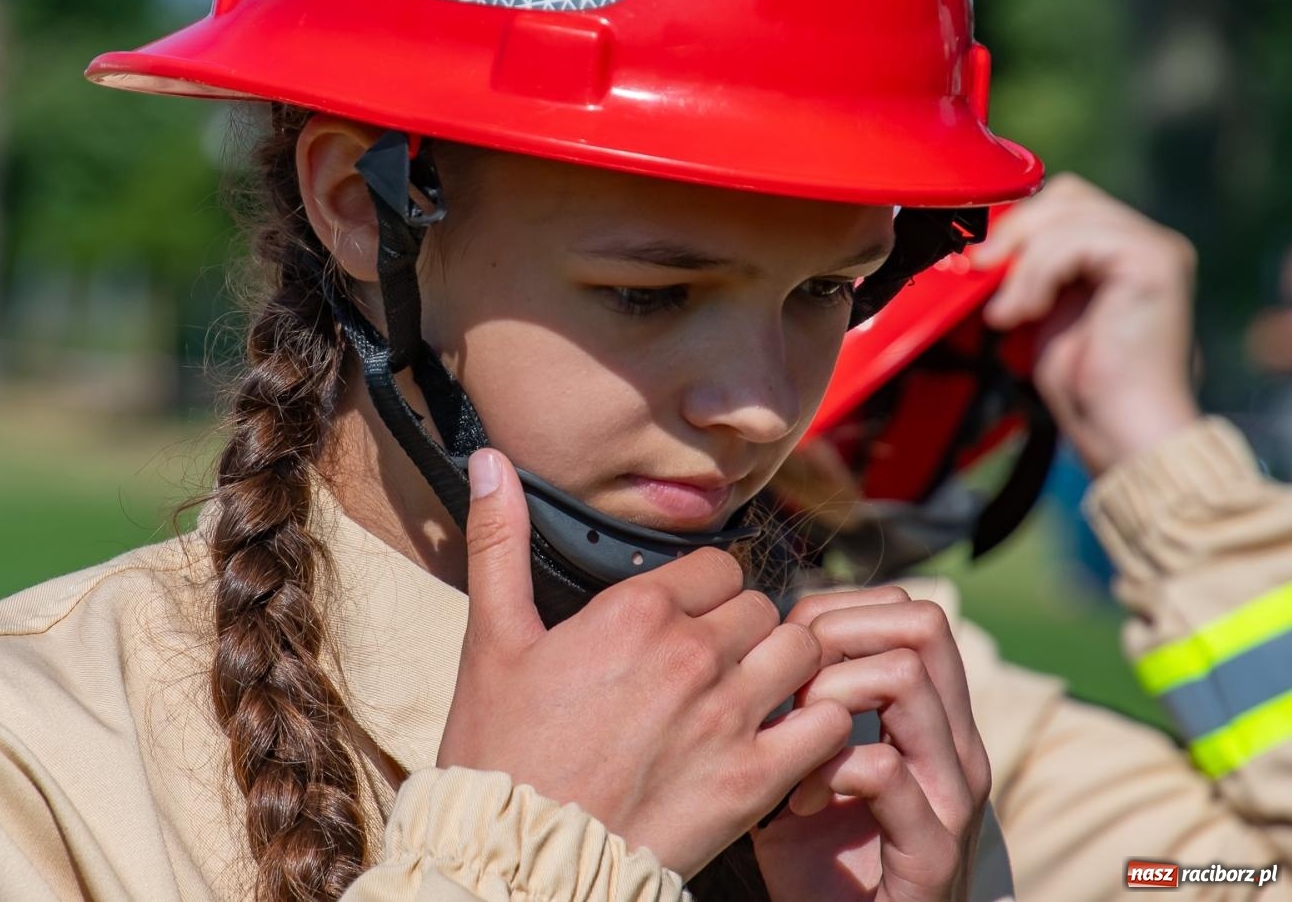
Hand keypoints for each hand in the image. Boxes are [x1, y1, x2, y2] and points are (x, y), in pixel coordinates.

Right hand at [436, 448, 852, 876]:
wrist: (518, 855)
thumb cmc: (499, 749)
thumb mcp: (490, 638)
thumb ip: (499, 541)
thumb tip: (489, 460)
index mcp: (635, 611)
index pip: (717, 567)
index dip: (704, 593)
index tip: (684, 623)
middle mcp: (693, 653)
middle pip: (761, 608)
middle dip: (743, 630)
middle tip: (714, 665)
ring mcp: (729, 717)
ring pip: (803, 652)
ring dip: (786, 668)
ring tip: (755, 693)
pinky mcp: (754, 780)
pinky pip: (826, 726)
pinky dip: (818, 726)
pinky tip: (785, 739)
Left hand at [751, 587, 989, 901]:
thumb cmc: (820, 857)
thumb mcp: (809, 762)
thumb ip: (802, 703)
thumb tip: (759, 637)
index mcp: (935, 720)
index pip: (909, 613)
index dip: (839, 613)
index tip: (790, 659)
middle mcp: (957, 746)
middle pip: (923, 624)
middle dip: (838, 636)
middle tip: (793, 687)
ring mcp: (953, 795)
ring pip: (905, 677)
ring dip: (830, 696)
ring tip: (794, 737)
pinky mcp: (934, 850)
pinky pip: (884, 768)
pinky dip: (828, 770)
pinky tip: (801, 799)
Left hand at [973, 174, 1201, 475]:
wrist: (1120, 428)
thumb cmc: (1086, 386)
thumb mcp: (1046, 311)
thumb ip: (1033, 271)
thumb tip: (988, 247)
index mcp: (1124, 250)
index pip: (1064, 202)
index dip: (1016, 224)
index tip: (976, 263)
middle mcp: (1147, 241)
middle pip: (1066, 196)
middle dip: (1014, 233)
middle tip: (981, 272)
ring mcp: (1156, 247)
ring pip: (1067, 214)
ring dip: (1023, 265)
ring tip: (1009, 313)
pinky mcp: (1155, 261)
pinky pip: (1075, 240)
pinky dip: (1038, 273)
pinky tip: (1027, 312)